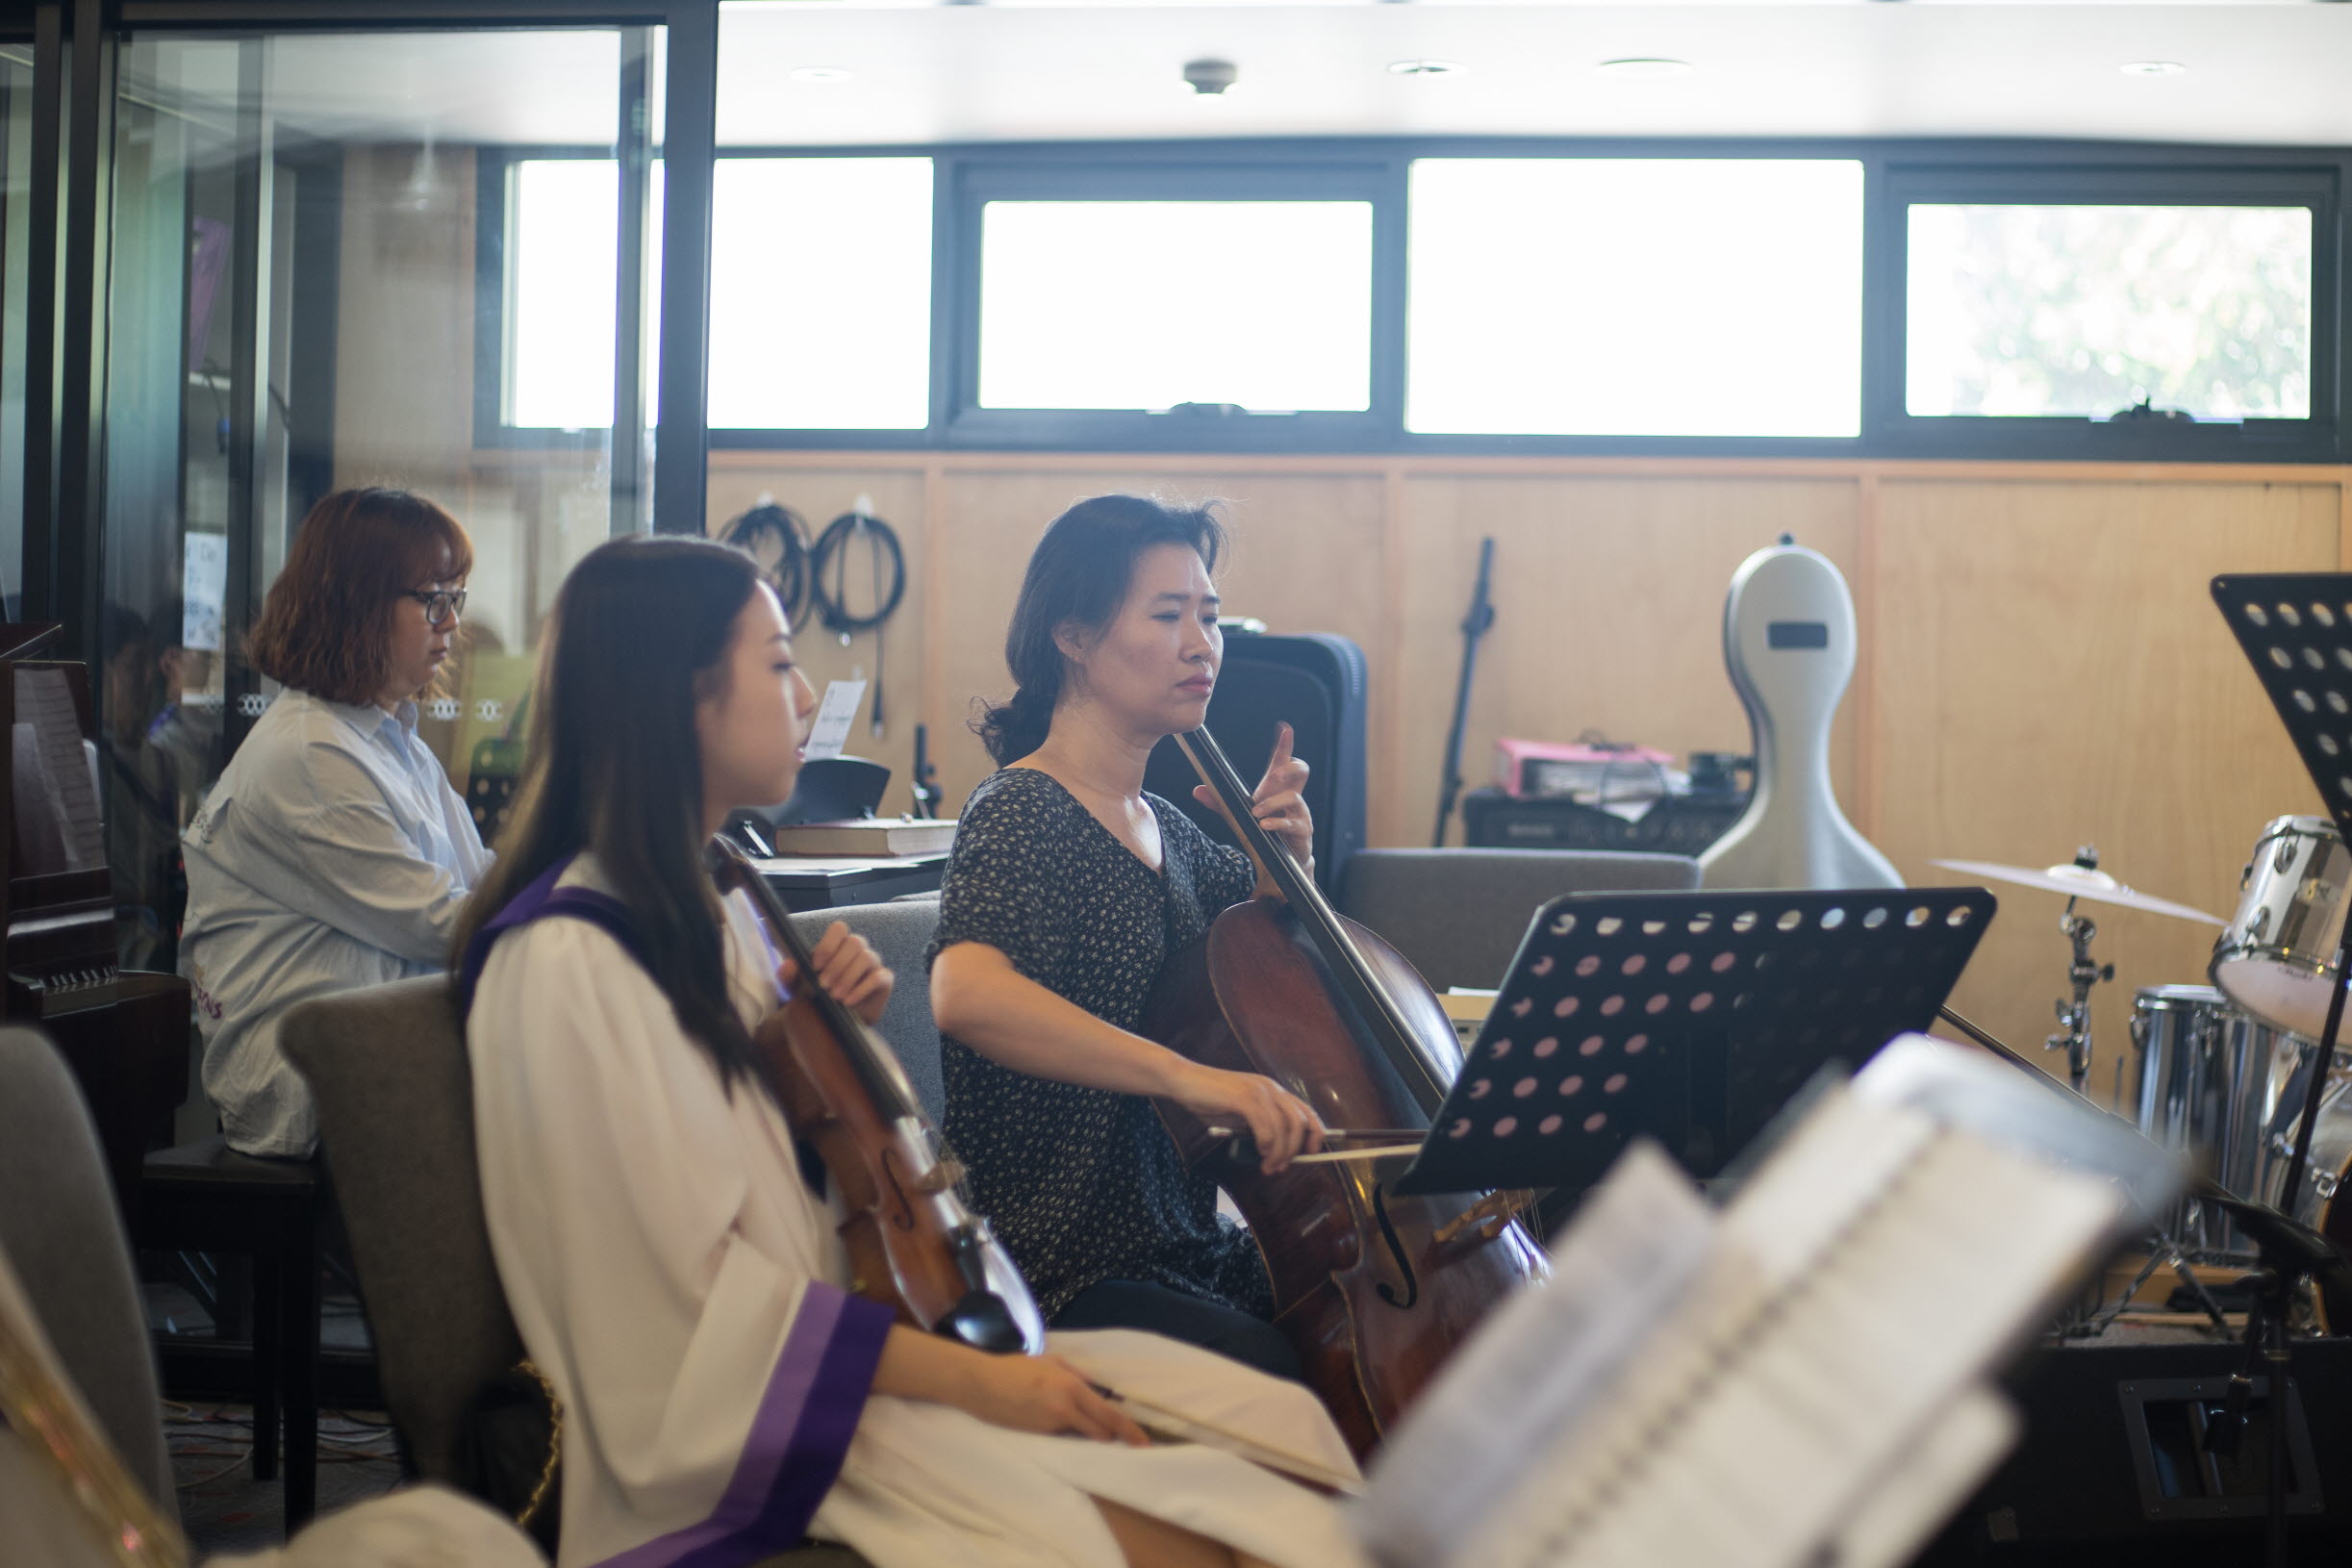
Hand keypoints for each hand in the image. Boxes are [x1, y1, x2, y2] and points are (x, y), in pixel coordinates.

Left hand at [774, 922, 892, 1024]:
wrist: (834, 1024)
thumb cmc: (816, 998)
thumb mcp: (797, 989)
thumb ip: (789, 976)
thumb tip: (787, 964)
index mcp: (838, 945)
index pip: (839, 929)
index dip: (828, 944)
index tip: (815, 966)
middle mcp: (858, 950)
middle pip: (855, 941)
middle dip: (837, 964)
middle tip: (824, 986)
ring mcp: (873, 964)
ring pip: (867, 957)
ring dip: (848, 977)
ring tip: (835, 997)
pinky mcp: (884, 981)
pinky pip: (879, 977)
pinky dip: (862, 989)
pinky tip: (848, 1002)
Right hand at [951, 1352, 1150, 1445]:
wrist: (980, 1384)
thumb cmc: (1014, 1368)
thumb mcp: (1050, 1363)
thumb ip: (1075, 1375)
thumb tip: (1092, 1387)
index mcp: (1072, 1388)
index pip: (1109, 1415)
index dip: (1129, 1431)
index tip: (1144, 1443)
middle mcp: (1065, 1410)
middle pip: (1100, 1432)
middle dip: (1110, 1435)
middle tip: (1118, 1435)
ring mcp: (1050, 1427)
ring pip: (1080, 1436)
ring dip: (1086, 1433)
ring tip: (1079, 1424)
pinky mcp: (1037, 1436)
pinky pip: (1060, 1437)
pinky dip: (1065, 1432)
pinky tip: (1054, 1423)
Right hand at [1168, 1062, 1324, 1173]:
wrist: (1184, 1081)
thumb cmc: (1210, 1100)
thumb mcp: (1241, 1116)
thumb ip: (1259, 1128)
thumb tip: (1277, 1155)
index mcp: (1273, 1091)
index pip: (1307, 1112)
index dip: (1316, 1134)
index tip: (1312, 1154)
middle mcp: (1271, 1088)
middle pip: (1300, 1122)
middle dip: (1295, 1150)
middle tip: (1281, 1168)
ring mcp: (1258, 1091)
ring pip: (1284, 1127)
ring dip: (1279, 1153)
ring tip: (1268, 1167)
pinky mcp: (1244, 1098)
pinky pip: (1265, 1126)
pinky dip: (1266, 1144)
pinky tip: (1259, 1152)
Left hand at [1197, 720, 1312, 866]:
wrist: (1278, 863)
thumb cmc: (1263, 831)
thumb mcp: (1240, 816)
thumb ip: (1220, 803)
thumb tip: (1197, 790)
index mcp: (1277, 788)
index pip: (1282, 762)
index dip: (1285, 745)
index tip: (1284, 729)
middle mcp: (1292, 796)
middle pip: (1301, 771)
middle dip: (1290, 768)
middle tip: (1274, 775)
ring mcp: (1299, 813)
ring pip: (1294, 798)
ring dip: (1272, 803)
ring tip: (1257, 813)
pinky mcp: (1302, 831)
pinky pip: (1293, 823)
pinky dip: (1277, 823)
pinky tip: (1264, 825)